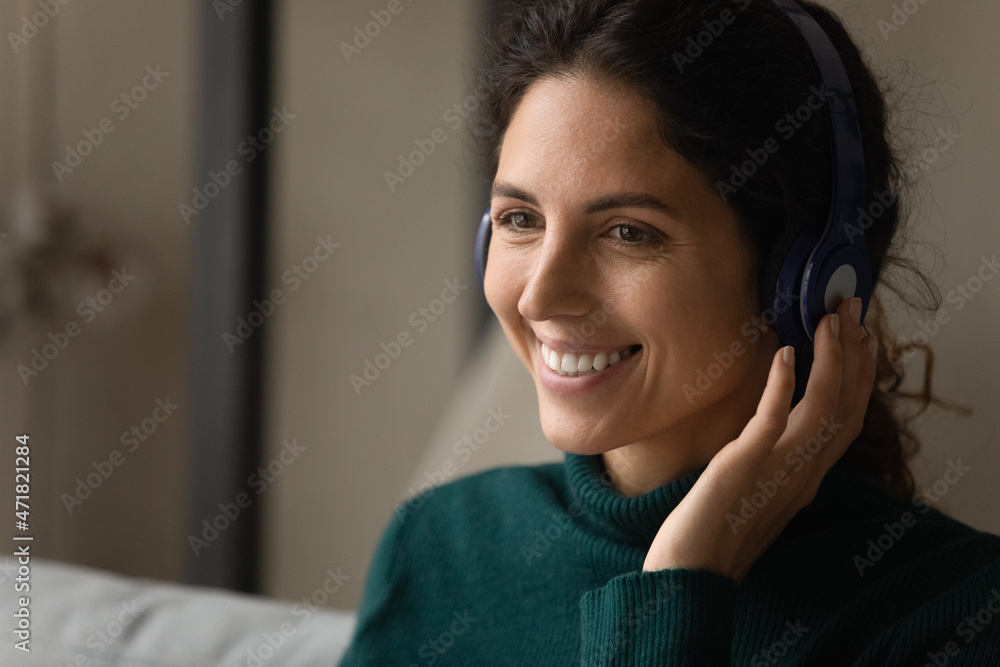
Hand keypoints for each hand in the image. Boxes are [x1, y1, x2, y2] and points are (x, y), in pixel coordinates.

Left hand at [641, 296, 877, 583]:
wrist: (688, 575)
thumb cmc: (713, 531)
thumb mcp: (753, 488)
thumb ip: (770, 458)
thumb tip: (771, 424)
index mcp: (805, 477)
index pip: (846, 419)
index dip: (858, 376)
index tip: (861, 337)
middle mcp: (802, 474)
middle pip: (845, 407)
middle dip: (854, 355)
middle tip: (852, 310)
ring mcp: (776, 471)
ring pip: (821, 410)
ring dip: (830, 361)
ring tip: (830, 320)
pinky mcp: (743, 467)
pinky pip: (770, 422)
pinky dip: (782, 387)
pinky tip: (785, 354)